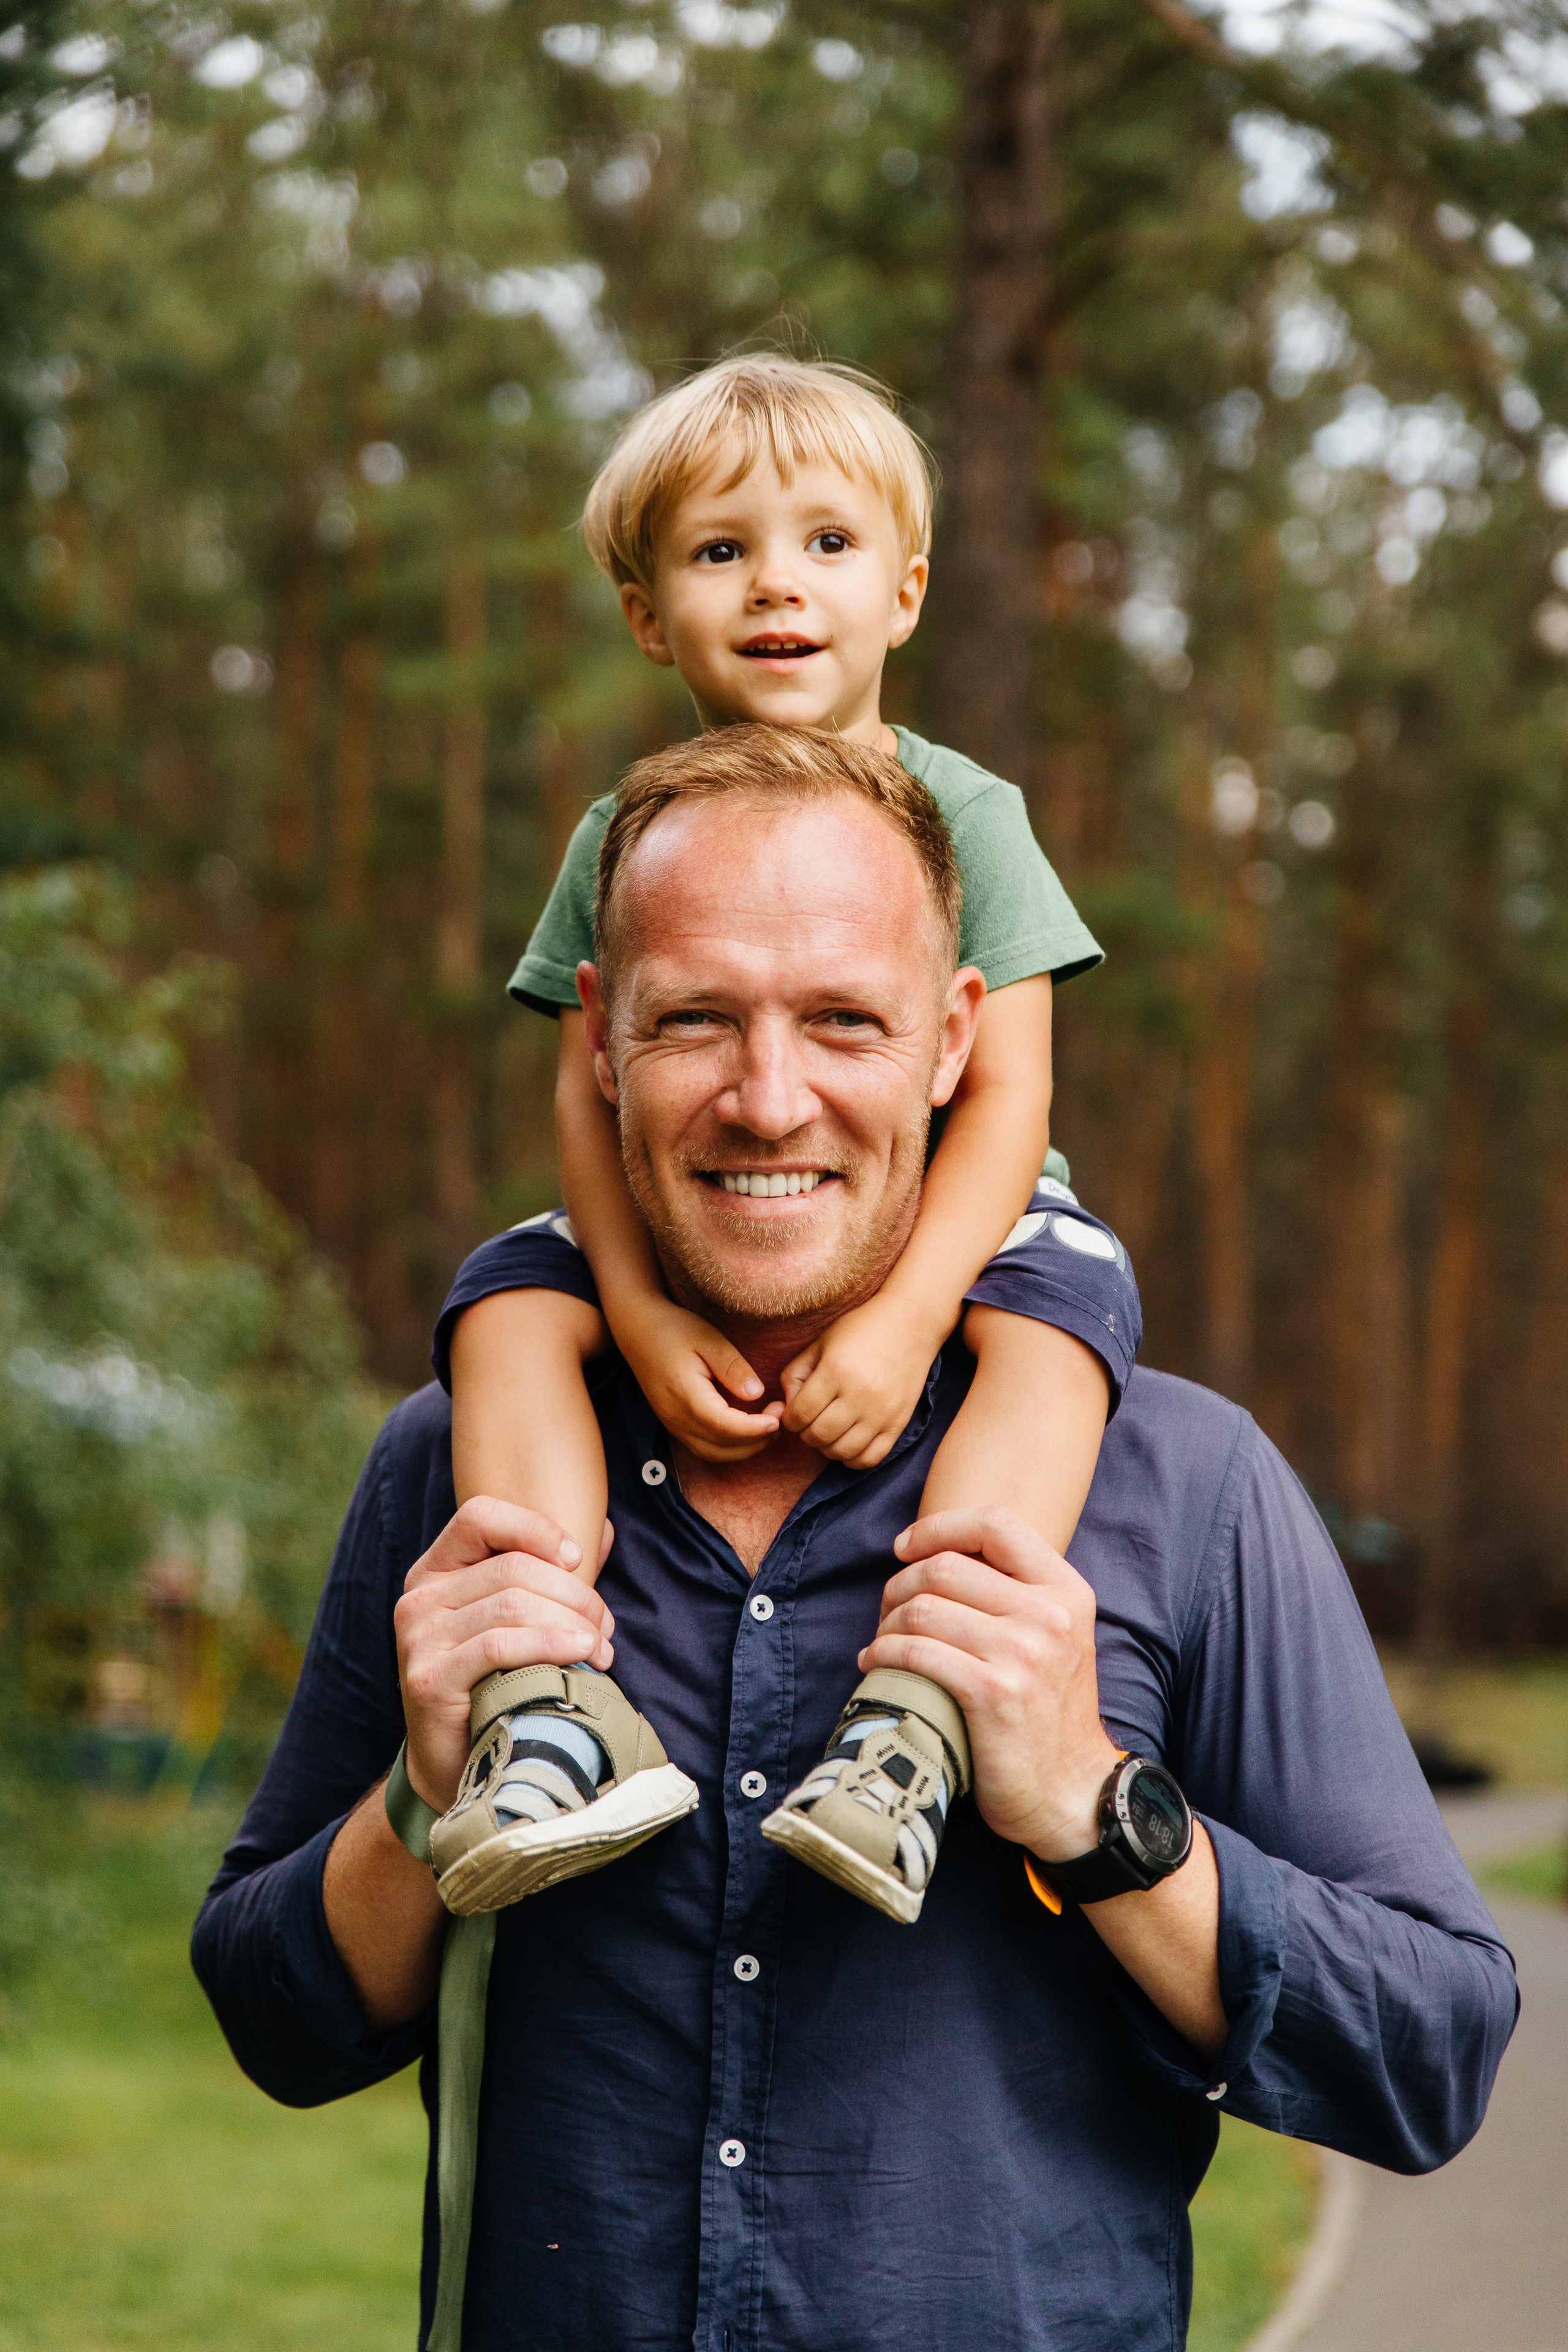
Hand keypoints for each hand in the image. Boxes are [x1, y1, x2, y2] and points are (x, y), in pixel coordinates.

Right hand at [394, 1498, 616, 1812]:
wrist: (455, 1764)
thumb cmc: (495, 1684)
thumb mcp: (518, 1622)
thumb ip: (553, 1575)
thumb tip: (607, 1532)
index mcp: (436, 1571)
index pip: (479, 1516)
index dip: (533, 1527)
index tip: (576, 1558)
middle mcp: (419, 1598)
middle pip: (513, 1567)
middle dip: (574, 1593)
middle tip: (606, 1627)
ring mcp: (419, 1638)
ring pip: (512, 1604)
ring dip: (571, 1622)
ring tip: (600, 1649)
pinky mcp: (428, 1678)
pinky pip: (499, 1645)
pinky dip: (549, 1645)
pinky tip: (579, 1656)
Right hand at [614, 1294, 781, 1462]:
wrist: (638, 1329)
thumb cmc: (674, 1329)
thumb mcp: (708, 1338)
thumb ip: (732, 1367)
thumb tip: (756, 1393)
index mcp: (685, 1395)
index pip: (724, 1426)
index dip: (755, 1428)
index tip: (779, 1417)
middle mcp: (676, 1417)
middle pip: (721, 1447)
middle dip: (756, 1440)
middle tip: (780, 1416)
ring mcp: (672, 1424)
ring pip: (713, 1453)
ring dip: (744, 1448)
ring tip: (769, 1425)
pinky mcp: (674, 1424)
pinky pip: (704, 1447)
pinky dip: (730, 1446)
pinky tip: (747, 1429)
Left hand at [779, 1291, 946, 1466]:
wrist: (910, 1322)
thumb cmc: (860, 1329)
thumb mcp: (820, 1343)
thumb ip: (795, 1375)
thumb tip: (788, 1410)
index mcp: (836, 1371)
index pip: (799, 1414)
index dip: (790, 1419)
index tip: (794, 1413)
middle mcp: (860, 1394)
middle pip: (818, 1436)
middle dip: (806, 1433)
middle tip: (810, 1421)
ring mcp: (882, 1412)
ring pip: (842, 1451)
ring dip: (827, 1447)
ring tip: (829, 1431)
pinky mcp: (899, 1423)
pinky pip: (871, 1458)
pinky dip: (853, 1458)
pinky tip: (849, 1441)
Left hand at [857, 1506, 1118, 1860]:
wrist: (1070, 1793)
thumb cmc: (1047, 1712)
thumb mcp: (1056, 1638)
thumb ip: (1015, 1592)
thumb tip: (937, 1553)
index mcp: (1066, 1592)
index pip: (996, 1523)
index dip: (939, 1527)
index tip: (905, 1547)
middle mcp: (1050, 1616)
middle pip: (945, 1566)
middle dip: (900, 1583)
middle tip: (887, 1610)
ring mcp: (1024, 1655)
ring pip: (923, 1608)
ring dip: (886, 1623)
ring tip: (881, 1641)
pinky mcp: (993, 1694)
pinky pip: (916, 1652)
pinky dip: (883, 1654)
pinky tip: (876, 1665)